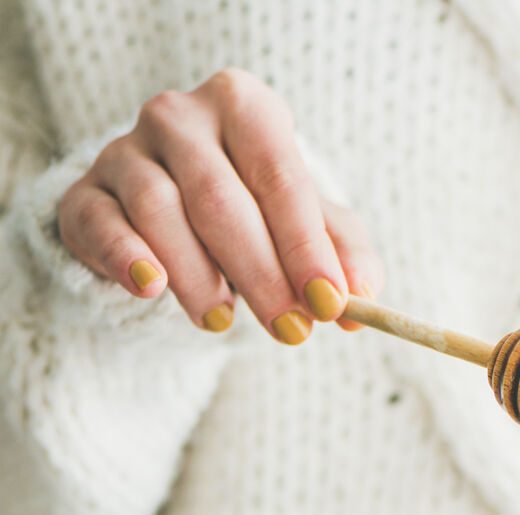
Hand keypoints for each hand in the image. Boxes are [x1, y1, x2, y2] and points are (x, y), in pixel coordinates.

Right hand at [59, 68, 383, 340]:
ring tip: (225, 323)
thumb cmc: (258, 214)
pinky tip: (152, 289)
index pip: (280, 176)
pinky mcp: (86, 194)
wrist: (177, 213)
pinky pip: (99, 222)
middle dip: (262, 273)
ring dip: (199, 277)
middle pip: (220, 198)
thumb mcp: (308, 227)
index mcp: (245, 108)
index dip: (306, 245)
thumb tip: (364, 298)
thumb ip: (342, 255)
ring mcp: (125, 151)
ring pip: (160, 210)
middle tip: (291, 332)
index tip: (330, 303)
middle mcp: (180, 116)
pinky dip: (126, 256)